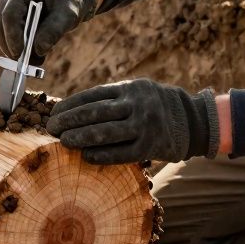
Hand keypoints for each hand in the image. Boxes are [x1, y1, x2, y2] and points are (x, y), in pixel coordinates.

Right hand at [0, 0, 97, 58]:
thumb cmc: (68, 2)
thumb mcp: (68, 15)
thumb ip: (54, 31)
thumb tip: (38, 51)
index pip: (10, 13)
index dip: (12, 35)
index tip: (20, 54)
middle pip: (1, 23)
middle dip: (12, 45)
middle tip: (27, 63)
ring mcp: (7, 3)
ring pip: (0, 30)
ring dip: (13, 48)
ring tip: (35, 60)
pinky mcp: (8, 15)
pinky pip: (6, 33)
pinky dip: (17, 46)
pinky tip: (33, 53)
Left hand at [47, 79, 216, 164]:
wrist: (192, 121)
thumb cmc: (153, 106)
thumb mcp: (137, 92)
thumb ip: (111, 99)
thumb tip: (72, 111)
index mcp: (131, 88)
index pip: (93, 95)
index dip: (71, 105)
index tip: (54, 113)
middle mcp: (137, 104)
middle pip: (95, 113)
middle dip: (70, 121)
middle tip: (51, 128)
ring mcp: (145, 126)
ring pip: (105, 133)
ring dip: (80, 138)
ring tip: (64, 141)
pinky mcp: (150, 147)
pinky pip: (120, 153)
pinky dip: (101, 155)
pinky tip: (86, 156)